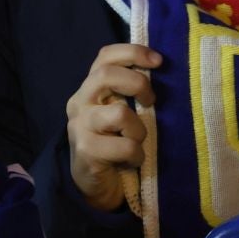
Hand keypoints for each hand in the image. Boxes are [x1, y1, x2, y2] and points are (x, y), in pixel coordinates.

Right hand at [65, 43, 158, 212]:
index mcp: (90, 88)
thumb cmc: (116, 143)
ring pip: (120, 113)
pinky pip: (125, 146)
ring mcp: (79, 126)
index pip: (105, 56)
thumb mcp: (121, 112)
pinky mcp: (85, 150)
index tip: (159, 61)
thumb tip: (159, 68)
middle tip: (151, 101)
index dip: (133, 52)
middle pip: (106, 75)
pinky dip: (137, 155)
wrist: (95, 185)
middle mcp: (79, 102)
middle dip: (138, 84)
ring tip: (137, 142)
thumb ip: (129, 92)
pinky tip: (132, 161)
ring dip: (139, 130)